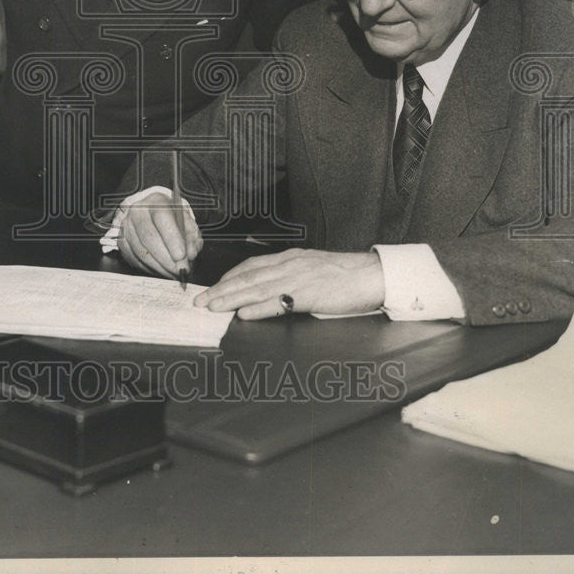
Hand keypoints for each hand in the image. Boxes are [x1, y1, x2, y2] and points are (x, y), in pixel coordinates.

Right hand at [117, 190, 202, 278]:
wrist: (152, 216)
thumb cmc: (172, 219)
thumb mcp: (186, 222)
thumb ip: (192, 236)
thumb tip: (191, 254)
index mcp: (155, 201)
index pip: (162, 218)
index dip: (172, 239)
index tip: (182, 256)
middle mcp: (137, 212)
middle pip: (149, 238)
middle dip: (167, 258)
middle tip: (180, 270)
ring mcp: (127, 227)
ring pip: (142, 252)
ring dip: (160, 267)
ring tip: (174, 273)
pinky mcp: (122, 242)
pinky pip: (136, 260)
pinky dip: (151, 269)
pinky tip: (163, 271)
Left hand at [194, 247, 384, 318]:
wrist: (373, 275)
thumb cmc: (346, 275)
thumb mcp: (313, 269)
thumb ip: (292, 277)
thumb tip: (272, 291)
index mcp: (290, 259)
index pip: (251, 266)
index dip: (229, 277)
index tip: (212, 288)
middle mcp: (289, 265)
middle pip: (247, 277)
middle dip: (221, 289)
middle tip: (200, 301)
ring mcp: (298, 278)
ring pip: (256, 288)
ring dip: (231, 299)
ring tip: (213, 307)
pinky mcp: (309, 294)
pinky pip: (279, 301)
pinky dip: (259, 308)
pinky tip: (243, 314)